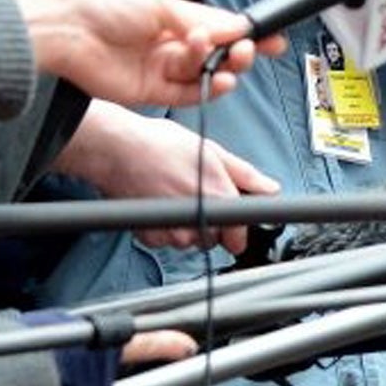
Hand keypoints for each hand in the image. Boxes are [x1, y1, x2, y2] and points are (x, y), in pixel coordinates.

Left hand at [11, 0, 285, 107]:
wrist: (65, 32)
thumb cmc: (102, 6)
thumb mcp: (160, 3)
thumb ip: (199, 19)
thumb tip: (233, 25)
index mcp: (174, 18)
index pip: (219, 28)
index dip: (245, 34)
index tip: (270, 38)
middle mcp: (170, 44)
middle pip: (216, 54)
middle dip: (238, 52)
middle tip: (247, 49)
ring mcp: (161, 69)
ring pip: (204, 75)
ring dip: (221, 67)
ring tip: (227, 59)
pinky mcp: (150, 92)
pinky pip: (187, 95)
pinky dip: (207, 89)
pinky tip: (219, 80)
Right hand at [54, 100, 277, 253]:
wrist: (116, 149)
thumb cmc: (160, 144)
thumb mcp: (212, 151)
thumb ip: (245, 175)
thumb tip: (269, 189)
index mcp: (219, 199)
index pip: (239, 237)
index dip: (238, 230)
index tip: (234, 225)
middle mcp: (197, 222)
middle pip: (214, 239)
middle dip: (211, 222)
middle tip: (196, 194)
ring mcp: (172, 232)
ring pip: (189, 241)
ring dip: (186, 225)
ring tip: (174, 194)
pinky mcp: (149, 236)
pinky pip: (165, 240)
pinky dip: (164, 227)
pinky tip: (159, 203)